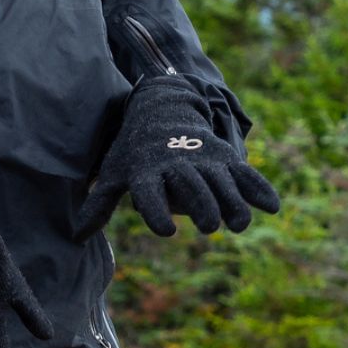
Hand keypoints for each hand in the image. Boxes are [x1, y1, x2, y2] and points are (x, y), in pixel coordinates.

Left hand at [80, 76, 282, 237]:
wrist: (160, 110)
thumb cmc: (133, 152)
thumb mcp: (114, 172)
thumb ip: (99, 205)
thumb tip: (75, 237)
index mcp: (145, 170)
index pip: (148, 192)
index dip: (156, 210)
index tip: (166, 231)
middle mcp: (175, 164)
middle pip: (191, 187)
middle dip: (201, 206)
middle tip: (207, 227)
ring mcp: (202, 159)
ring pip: (220, 182)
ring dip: (232, 202)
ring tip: (238, 225)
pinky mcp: (224, 157)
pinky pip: (244, 173)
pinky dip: (258, 187)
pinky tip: (271, 207)